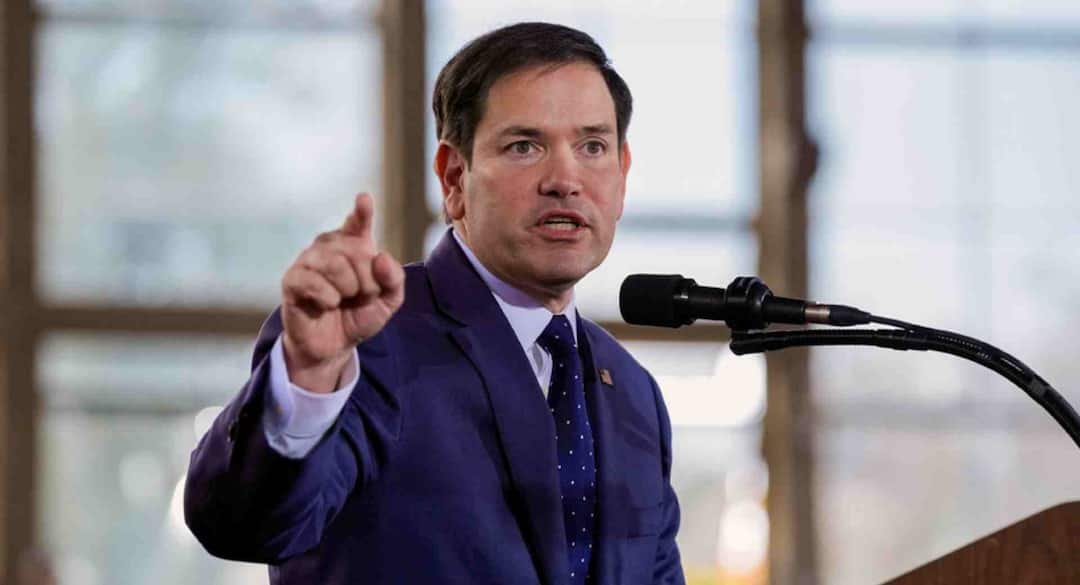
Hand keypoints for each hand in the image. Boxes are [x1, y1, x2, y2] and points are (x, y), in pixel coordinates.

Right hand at [280, 193, 404, 391]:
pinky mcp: (292, 279)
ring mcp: (308, 260)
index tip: (364, 199)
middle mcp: (329, 247)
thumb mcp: (387, 301)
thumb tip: (381, 256)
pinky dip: (328, 297)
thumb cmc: (358, 316)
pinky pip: (313, 281)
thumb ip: (394, 280)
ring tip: (342, 300)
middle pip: (356, 251)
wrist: (334, 346)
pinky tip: (326, 305)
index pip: (358, 223)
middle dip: (367, 280)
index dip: (361, 212)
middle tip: (360, 296)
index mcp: (353, 246)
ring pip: (335, 264)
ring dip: (347, 289)